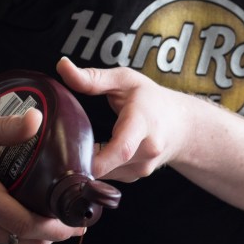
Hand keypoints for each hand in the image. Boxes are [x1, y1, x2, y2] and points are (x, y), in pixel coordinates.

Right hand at [0, 108, 83, 243]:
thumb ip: (8, 127)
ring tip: (65, 216)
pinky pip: (11, 240)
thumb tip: (39, 119)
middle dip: (57, 233)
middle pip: (28, 240)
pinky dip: (29, 233)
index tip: (78, 219)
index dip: (54, 227)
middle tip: (80, 217)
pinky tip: (42, 215)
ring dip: (44, 235)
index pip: (23, 224)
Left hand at [56, 58, 189, 181]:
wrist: (181, 126)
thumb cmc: (152, 100)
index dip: (97, 159)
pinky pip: (107, 176)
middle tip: (62, 146)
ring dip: (87, 163)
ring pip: (103, 174)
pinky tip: (94, 151)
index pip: (122, 148)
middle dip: (80, 160)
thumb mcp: (125, 80)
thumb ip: (93, 77)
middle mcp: (146, 151)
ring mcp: (142, 168)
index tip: (73, 158)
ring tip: (79, 144)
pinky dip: (96, 167)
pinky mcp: (135, 177)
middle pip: (106, 166)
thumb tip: (62, 66)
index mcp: (143, 123)